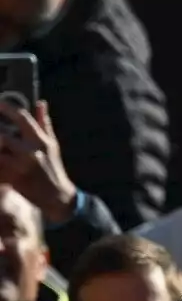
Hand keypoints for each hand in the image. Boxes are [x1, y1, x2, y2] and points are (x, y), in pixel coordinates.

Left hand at [0, 101, 77, 222]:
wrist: (57, 197)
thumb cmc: (54, 167)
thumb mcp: (52, 144)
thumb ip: (44, 123)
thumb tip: (40, 103)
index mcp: (40, 141)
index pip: (21, 117)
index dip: (6, 107)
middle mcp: (30, 152)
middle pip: (2, 135)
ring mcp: (20, 167)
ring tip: (0, 147)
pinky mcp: (12, 179)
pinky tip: (0, 158)